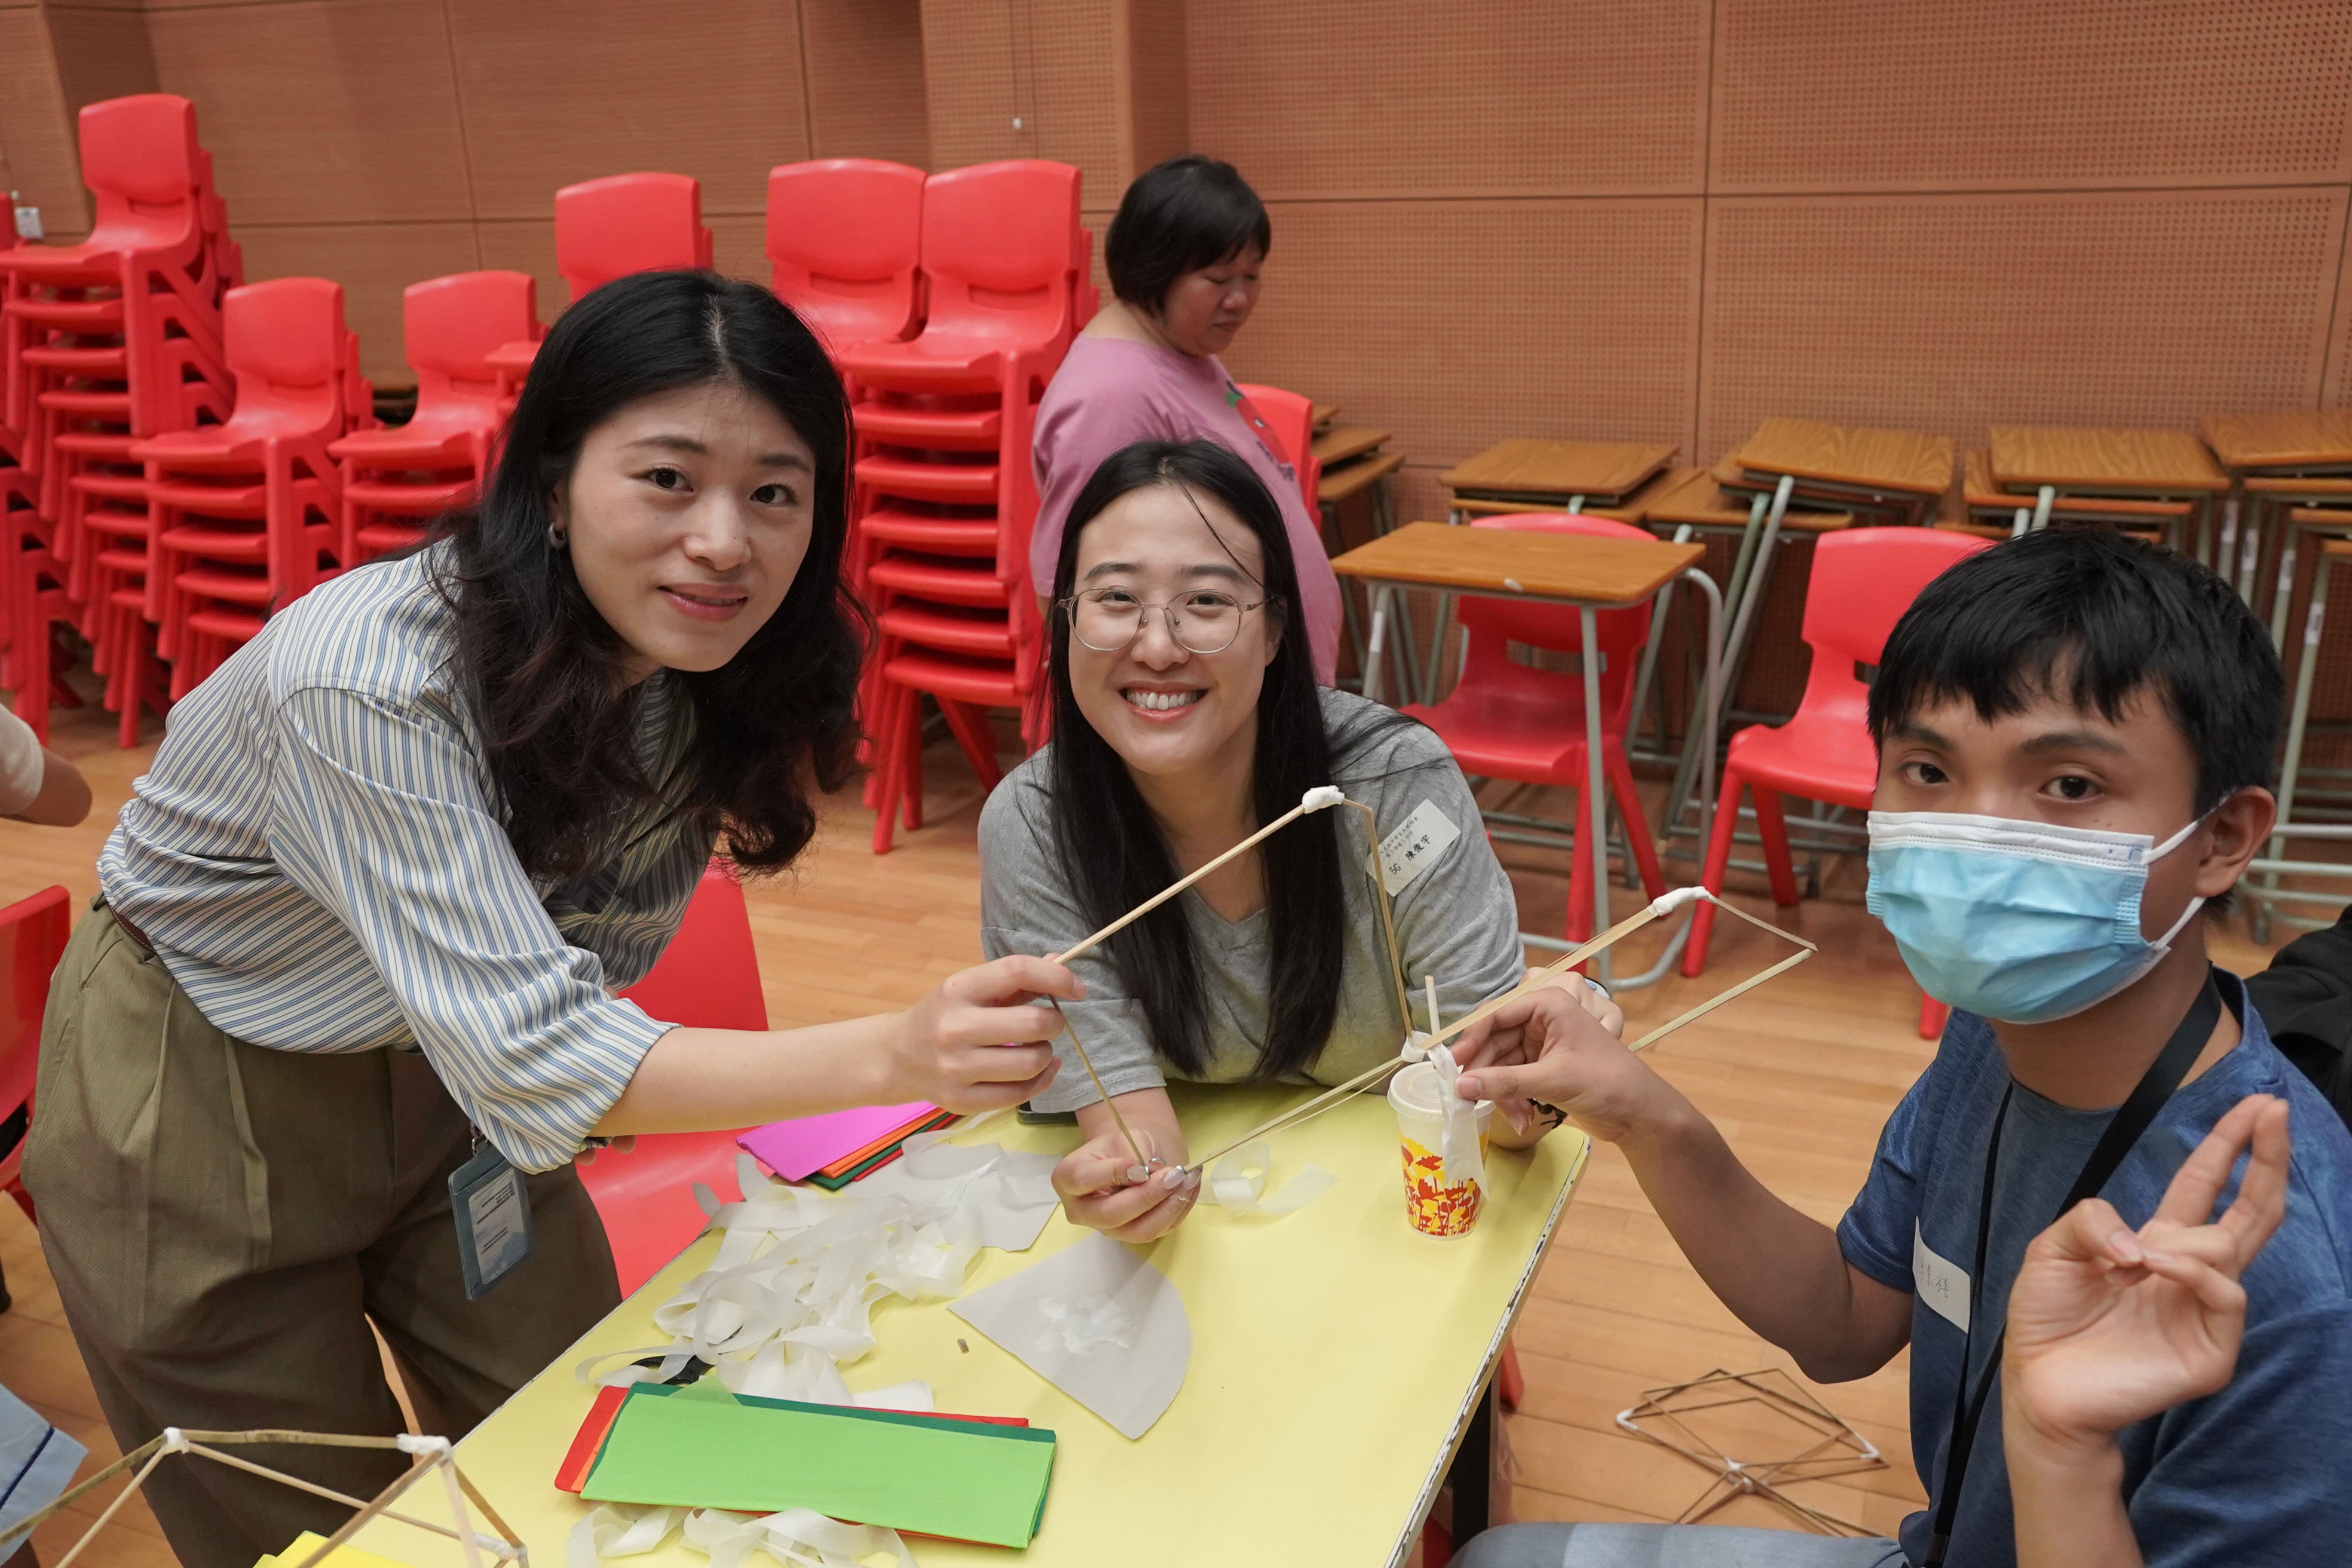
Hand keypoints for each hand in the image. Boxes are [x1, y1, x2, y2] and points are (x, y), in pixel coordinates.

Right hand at [884, 955, 1076, 1112]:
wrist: (896, 1056)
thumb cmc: (943, 1015)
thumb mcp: (970, 989)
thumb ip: (1015, 979)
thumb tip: (1060, 963)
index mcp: (957, 989)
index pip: (1017, 971)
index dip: (1057, 976)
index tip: (1078, 989)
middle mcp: (954, 1028)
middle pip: (1033, 1023)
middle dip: (1055, 1023)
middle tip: (1049, 1024)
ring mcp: (956, 1068)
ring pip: (1031, 1062)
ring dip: (1047, 1054)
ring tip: (1038, 1048)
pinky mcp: (961, 1101)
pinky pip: (1020, 1094)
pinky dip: (1041, 1081)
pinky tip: (1040, 1070)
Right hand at [1053, 1121, 1199, 1241]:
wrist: (1133, 1155)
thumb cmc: (1122, 1143)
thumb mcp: (1124, 1137)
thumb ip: (1133, 1155)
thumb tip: (1149, 1175)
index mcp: (1067, 1178)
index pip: (1083, 1180)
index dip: (1113, 1174)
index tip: (1142, 1166)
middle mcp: (1082, 1211)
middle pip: (1111, 1214)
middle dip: (1147, 1196)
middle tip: (1174, 1174)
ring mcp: (1108, 1228)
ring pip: (1139, 1231)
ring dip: (1169, 1206)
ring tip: (1188, 1179)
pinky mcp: (1134, 1236)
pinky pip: (1160, 1230)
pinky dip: (1179, 1209)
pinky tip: (1190, 1187)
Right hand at [1449, 985, 1674, 1147]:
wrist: (1641, 1113)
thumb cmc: (1606, 1082)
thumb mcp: (1553, 1080)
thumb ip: (1504, 1082)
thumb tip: (1460, 1087)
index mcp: (1548, 1005)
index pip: (1496, 1014)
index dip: (1471, 1038)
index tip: (1452, 1064)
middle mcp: (1542, 1019)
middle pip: (1495, 1040)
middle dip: (1485, 1071)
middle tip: (1464, 1098)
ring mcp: (1543, 1044)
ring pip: (1502, 1063)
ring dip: (1501, 1091)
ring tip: (1512, 1116)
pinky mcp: (1544, 1067)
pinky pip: (1513, 1078)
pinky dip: (1512, 1098)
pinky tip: (1520, 1117)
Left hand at [2004, 1094, 2290, 1449]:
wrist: (2037, 1382)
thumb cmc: (2046, 1318)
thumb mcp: (2051, 1248)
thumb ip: (2091, 1220)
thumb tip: (2142, 1239)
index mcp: (2156, 1246)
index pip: (2205, 1187)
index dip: (2229, 1147)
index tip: (2255, 1107)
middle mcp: (2187, 1275)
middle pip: (2247, 1212)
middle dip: (2264, 1160)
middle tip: (2276, 1112)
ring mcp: (2204, 1314)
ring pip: (2234, 1250)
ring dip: (2192, 1237)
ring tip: (2145, 1254)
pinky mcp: (2210, 1352)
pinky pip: (2225, 1296)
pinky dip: (2193, 1271)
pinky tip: (2156, 1266)